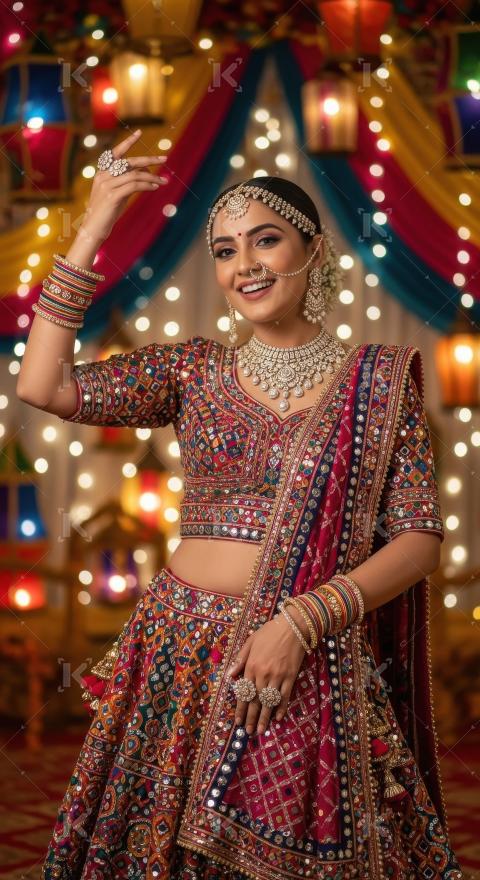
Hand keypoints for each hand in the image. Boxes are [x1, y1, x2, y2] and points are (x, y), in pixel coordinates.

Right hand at [78, 129, 165, 243]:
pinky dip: (147, 185)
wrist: (94, 229)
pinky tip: (154, 188)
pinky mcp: (112, 196)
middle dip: (149, 159)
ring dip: (152, 177)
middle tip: (165, 159)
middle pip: (129, 162)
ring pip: (134, 174)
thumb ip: (128, 181)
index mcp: (102, 172)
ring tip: (164, 181)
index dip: (128, 142)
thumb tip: (146, 172)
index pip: (116, 153)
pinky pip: (134, 186)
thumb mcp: (118, 194)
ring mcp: (106, 185)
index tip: (139, 132)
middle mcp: (103, 176)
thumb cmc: (107, 212)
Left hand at [228, 607, 308, 735]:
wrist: (293, 626)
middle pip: (256, 700)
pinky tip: (277, 717)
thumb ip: (240, 659)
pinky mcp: (290, 676)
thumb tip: (230, 676)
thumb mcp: (250, 642)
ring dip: (264, 717)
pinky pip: (285, 695)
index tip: (238, 721)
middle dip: (251, 717)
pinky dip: (281, 707)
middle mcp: (263, 674)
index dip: (241, 708)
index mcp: (252, 666)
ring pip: (269, 701)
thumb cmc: (270, 632)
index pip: (244, 692)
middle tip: (248, 732)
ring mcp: (278, 676)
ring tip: (260, 730)